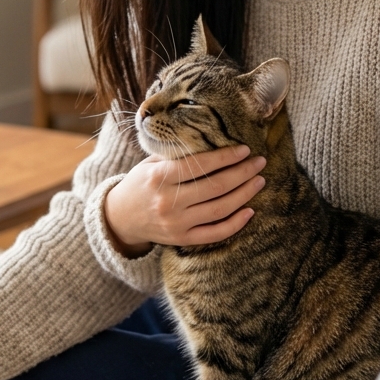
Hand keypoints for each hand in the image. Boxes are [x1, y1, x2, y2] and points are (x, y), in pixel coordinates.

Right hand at [103, 143, 265, 255]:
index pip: (199, 165)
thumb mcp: (151, 163)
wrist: (120, 217)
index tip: (245, 149)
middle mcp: (168, 201)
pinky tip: (250, 211)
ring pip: (219, 209)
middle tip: (260, 163)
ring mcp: (176, 223)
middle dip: (242, 173)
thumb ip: (177, 154)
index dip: (225, 156)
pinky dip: (235, 223)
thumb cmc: (141, 183)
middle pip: (215, 186)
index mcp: (159, 177)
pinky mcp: (181, 239)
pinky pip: (215, 233)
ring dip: (244, 194)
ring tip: (259, 181)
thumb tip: (212, 139)